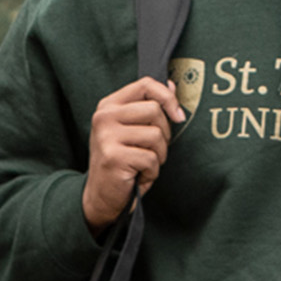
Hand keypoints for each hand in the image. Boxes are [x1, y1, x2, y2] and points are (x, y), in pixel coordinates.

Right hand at [84, 77, 183, 228]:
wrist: (101, 196)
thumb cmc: (122, 162)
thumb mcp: (133, 130)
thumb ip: (149, 107)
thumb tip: (172, 84)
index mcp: (109, 105)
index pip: (145, 85)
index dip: (168, 97)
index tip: (178, 116)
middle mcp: (104, 117)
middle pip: (154, 111)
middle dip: (164, 135)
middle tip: (153, 151)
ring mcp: (107, 136)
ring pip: (156, 136)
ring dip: (158, 156)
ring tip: (143, 165)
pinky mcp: (113, 156)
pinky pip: (151, 158)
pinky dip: (152, 172)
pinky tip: (138, 176)